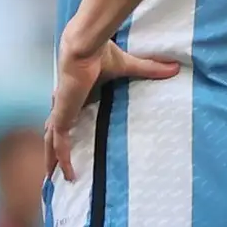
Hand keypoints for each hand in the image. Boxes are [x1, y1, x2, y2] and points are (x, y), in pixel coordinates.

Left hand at [46, 31, 181, 180]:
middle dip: (53, 150)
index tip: (71, 141)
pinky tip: (69, 176)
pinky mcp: (62, 118)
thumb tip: (174, 68)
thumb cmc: (101, 53)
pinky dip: (63, 161)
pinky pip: (60, 146)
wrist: (84, 48)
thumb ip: (149, 69)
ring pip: (52, 142)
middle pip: (54, 132)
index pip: (68, 115)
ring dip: (53, 160)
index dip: (67, 128)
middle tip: (54, 168)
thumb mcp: (128, 67)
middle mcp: (65, 105)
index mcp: (76, 93)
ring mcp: (61, 112)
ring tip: (54, 179)